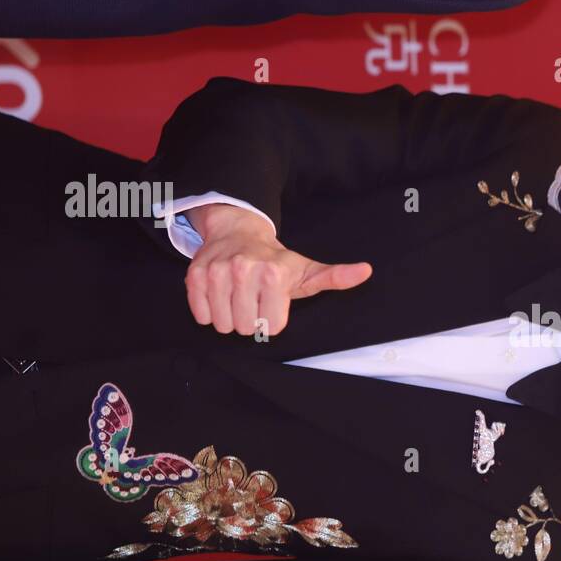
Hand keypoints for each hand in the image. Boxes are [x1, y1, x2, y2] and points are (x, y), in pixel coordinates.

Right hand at [183, 204, 372, 336]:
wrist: (238, 232)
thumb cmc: (276, 260)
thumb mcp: (307, 269)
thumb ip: (336, 276)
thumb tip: (366, 271)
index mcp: (274, 274)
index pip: (272, 327)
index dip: (273, 319)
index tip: (273, 303)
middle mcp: (243, 270)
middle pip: (246, 328)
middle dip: (251, 319)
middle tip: (254, 300)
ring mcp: (216, 273)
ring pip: (223, 325)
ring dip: (230, 317)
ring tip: (238, 297)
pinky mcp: (194, 276)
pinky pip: (202, 315)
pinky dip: (210, 311)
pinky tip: (221, 295)